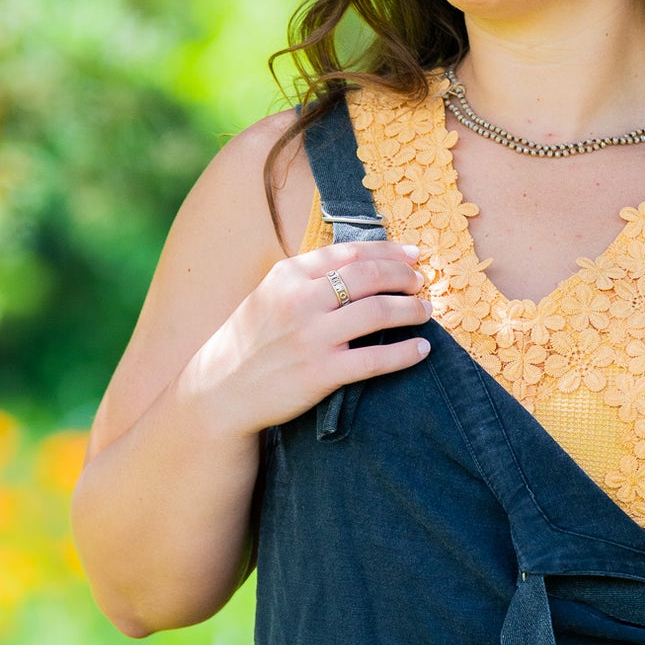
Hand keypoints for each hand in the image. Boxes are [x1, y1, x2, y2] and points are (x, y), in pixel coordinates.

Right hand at [209, 241, 430, 434]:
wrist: (219, 392)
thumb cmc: (249, 343)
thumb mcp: (268, 296)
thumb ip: (306, 278)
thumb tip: (358, 264)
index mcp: (287, 275)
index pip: (349, 253)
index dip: (388, 252)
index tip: (413, 255)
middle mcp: (299, 300)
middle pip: (369, 277)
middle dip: (404, 277)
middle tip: (421, 284)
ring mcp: (310, 337)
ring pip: (377, 312)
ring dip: (410, 310)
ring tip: (425, 311)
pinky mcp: (320, 374)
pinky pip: (375, 359)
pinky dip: (405, 353)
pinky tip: (421, 349)